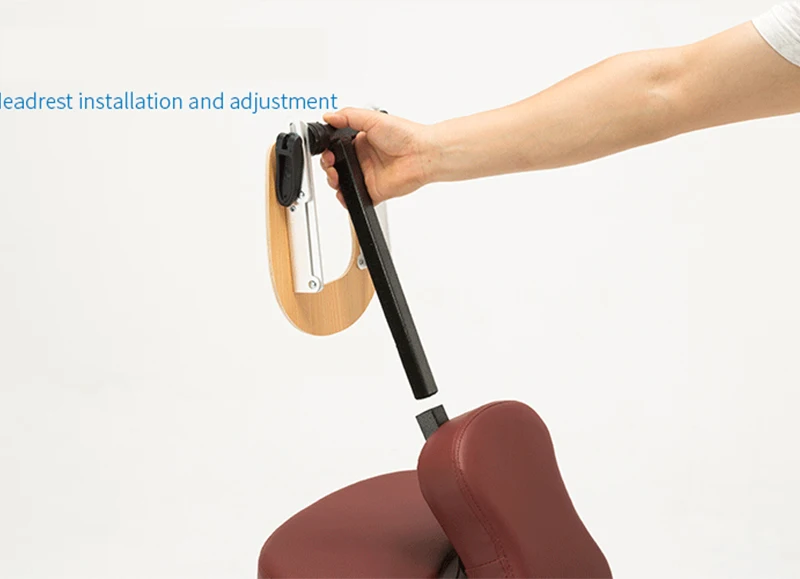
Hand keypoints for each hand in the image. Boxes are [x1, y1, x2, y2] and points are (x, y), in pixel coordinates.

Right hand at [319, 108, 436, 206]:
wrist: (422, 154)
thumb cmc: (405, 134)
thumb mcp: (372, 118)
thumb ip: (348, 116)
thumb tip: (329, 115)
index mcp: (362, 140)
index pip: (336, 147)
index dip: (328, 150)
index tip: (325, 150)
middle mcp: (364, 158)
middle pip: (336, 165)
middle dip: (327, 165)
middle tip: (331, 162)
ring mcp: (368, 175)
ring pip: (342, 182)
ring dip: (333, 180)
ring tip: (335, 175)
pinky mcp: (373, 191)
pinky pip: (355, 198)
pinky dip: (345, 199)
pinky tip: (343, 192)